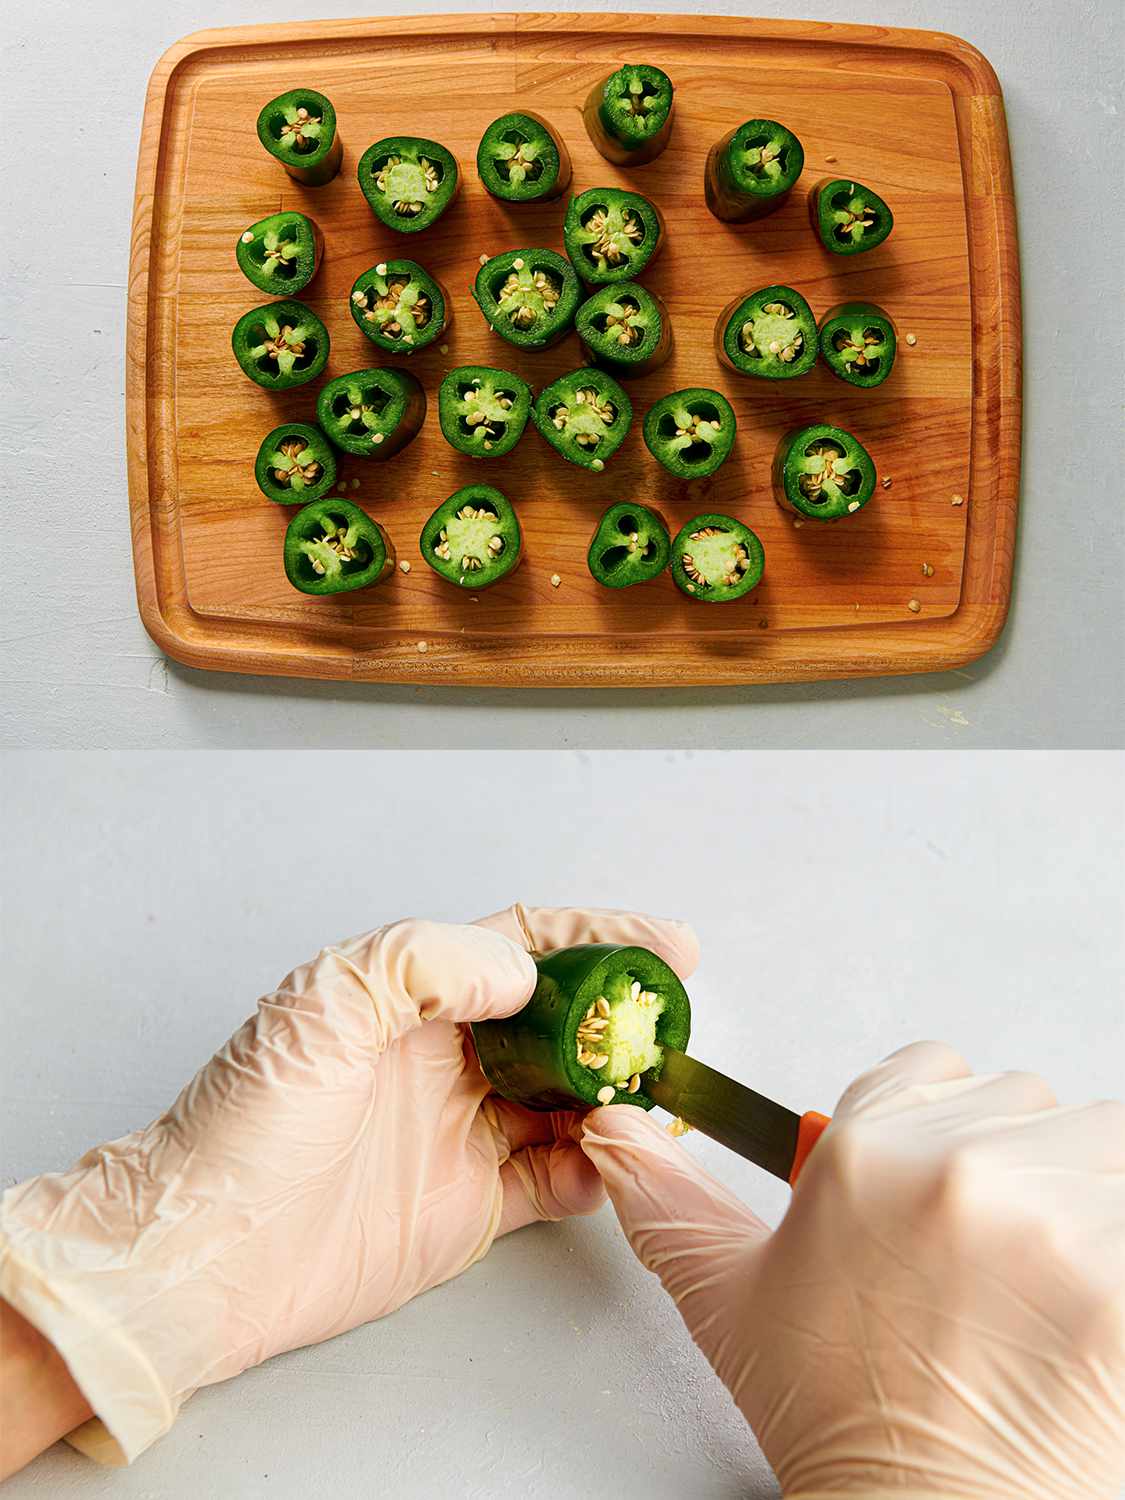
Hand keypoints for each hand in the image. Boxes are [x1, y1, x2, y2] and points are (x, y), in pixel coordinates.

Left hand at [0, 905, 698, 1468]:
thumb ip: (419, 965)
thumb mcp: (320, 1009)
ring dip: (616, 1099)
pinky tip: (608, 1167)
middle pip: (558, 1025)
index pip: (523, 948)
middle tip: (666, 1034)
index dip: (598, 940)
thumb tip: (520, 971)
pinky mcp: (467, 1208)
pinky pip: (553, 1183)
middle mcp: (443, 1060)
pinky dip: (593, 1174)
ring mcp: (460, 1134)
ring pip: (567, 1102)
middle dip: (619, 1023)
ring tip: (649, 1102)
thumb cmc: (243, 1125)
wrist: (206, 1257)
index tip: (665, 948)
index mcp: (410, 1000)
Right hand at [582, 1041, 1124, 1499]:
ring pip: (1100, 1143)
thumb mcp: (729, 1303)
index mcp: (865, 1154)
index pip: (929, 1069)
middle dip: (1011, 1162)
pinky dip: (1124, 1247)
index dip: (933, 1133)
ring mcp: (1061, 1216)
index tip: (936, 1193)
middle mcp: (964, 1165)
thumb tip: (613, 1132)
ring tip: (1050, 1284)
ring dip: (1086, 1195)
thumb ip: (669, 1200)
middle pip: (1022, 1103)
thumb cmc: (846, 1424)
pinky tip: (1093, 1306)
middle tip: (990, 1260)